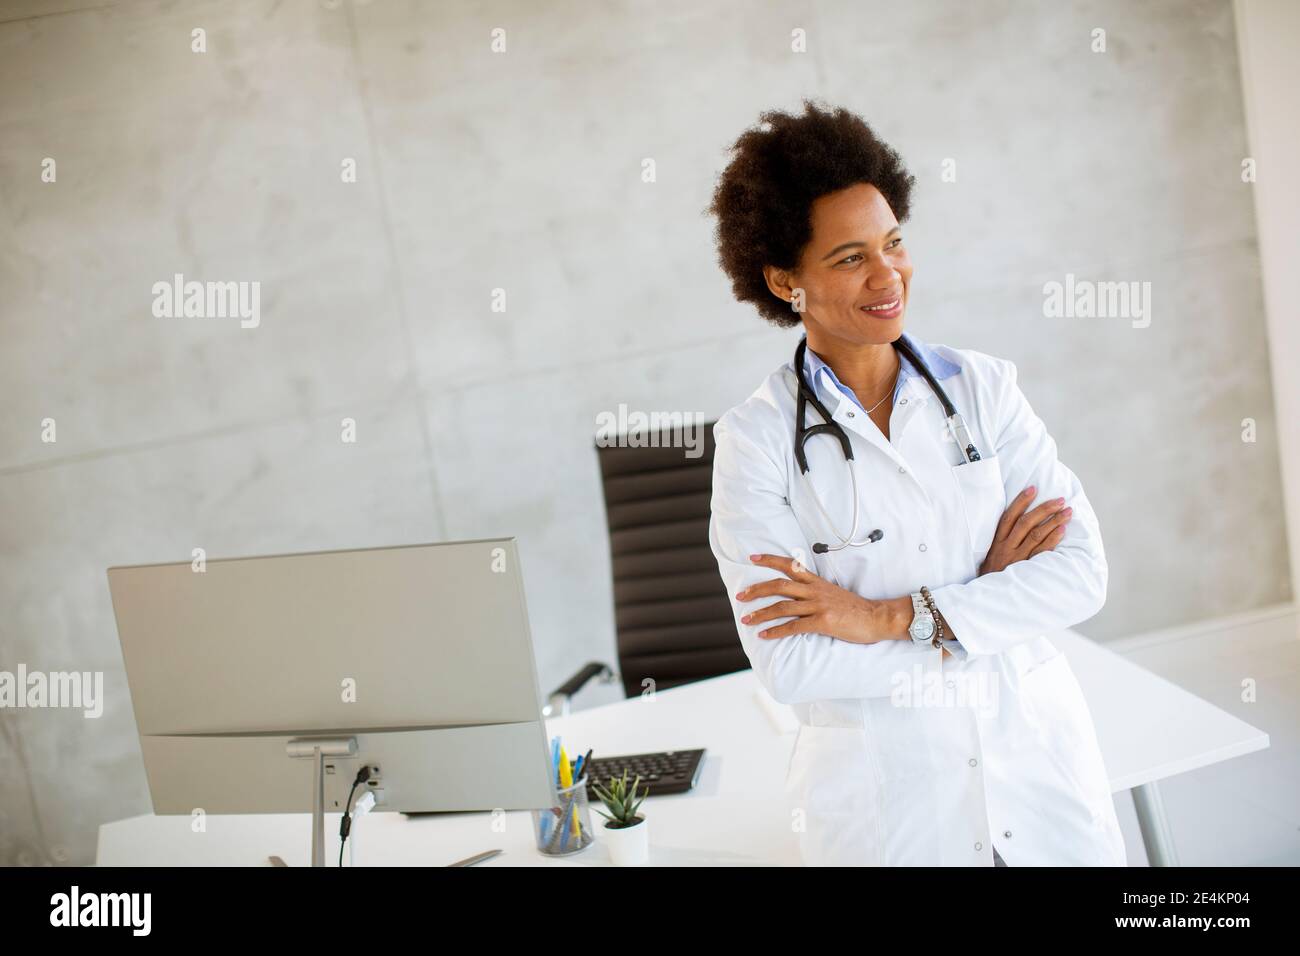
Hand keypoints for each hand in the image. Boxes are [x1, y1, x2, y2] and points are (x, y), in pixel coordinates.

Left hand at [735, 554, 890, 643]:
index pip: (790, 565)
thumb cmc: (857, 609)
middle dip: (757, 590)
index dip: (770, 560)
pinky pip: (794, 626)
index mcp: (817, 582)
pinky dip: (776, 630)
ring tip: (746, 619)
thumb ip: (816, 593)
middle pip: (779, 585)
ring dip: (761, 613)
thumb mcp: (834, 594)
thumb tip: (799, 597)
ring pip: (782, 606)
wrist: (878, 617)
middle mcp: (815, 591)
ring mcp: (818, 606)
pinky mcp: (823, 621)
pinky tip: (764, 635)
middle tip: (740, 596)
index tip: (753, 558)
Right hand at [979, 485, 1071, 575]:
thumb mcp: (990, 554)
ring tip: (1068, 512)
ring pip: (1035, 535)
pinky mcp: (1026, 569)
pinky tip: (1063, 530)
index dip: (1020, 501)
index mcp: (997, 541)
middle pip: (1025, 523)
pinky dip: (1052, 540)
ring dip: (1053, 521)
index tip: (1033, 488)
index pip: (1009, 516)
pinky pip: (1042, 552)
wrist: (988, 596)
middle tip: (1060, 500)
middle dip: (1044, 509)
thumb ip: (1001, 539)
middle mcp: (1006, 547)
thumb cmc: (991, 573)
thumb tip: (1014, 519)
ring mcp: (1017, 558)